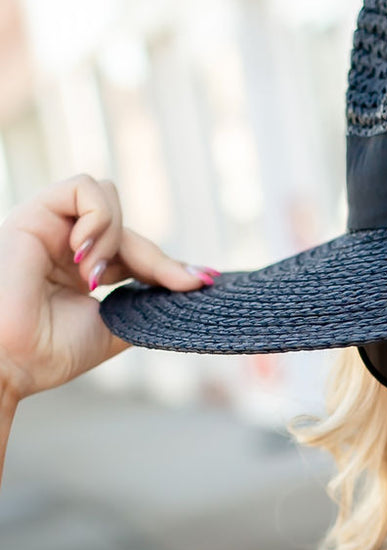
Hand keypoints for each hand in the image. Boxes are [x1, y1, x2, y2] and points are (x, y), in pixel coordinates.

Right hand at [0, 173, 217, 401]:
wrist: (8, 361)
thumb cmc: (47, 351)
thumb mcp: (112, 327)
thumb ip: (144, 304)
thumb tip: (193, 284)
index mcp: (78, 269)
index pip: (132, 249)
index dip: (166, 264)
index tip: (204, 282)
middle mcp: (62, 243)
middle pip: (125, 224)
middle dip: (152, 256)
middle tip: (173, 283)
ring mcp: (48, 226)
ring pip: (106, 196)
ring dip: (115, 237)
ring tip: (93, 277)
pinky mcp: (34, 212)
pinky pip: (84, 188)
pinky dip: (97, 219)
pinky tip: (82, 255)